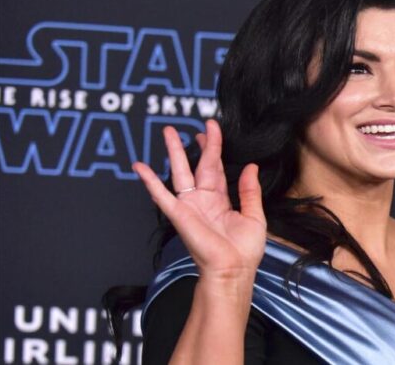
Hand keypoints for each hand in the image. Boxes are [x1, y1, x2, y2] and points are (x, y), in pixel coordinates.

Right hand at [133, 119, 266, 281]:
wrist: (233, 271)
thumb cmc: (244, 251)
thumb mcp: (254, 216)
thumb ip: (250, 190)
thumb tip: (251, 166)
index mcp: (221, 200)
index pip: (216, 168)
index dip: (215, 148)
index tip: (212, 129)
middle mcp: (203, 200)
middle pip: (199, 164)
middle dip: (198, 144)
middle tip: (197, 125)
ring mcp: (190, 206)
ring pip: (180, 172)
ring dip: (174, 151)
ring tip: (168, 131)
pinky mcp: (180, 214)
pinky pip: (161, 194)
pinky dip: (150, 181)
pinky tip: (140, 166)